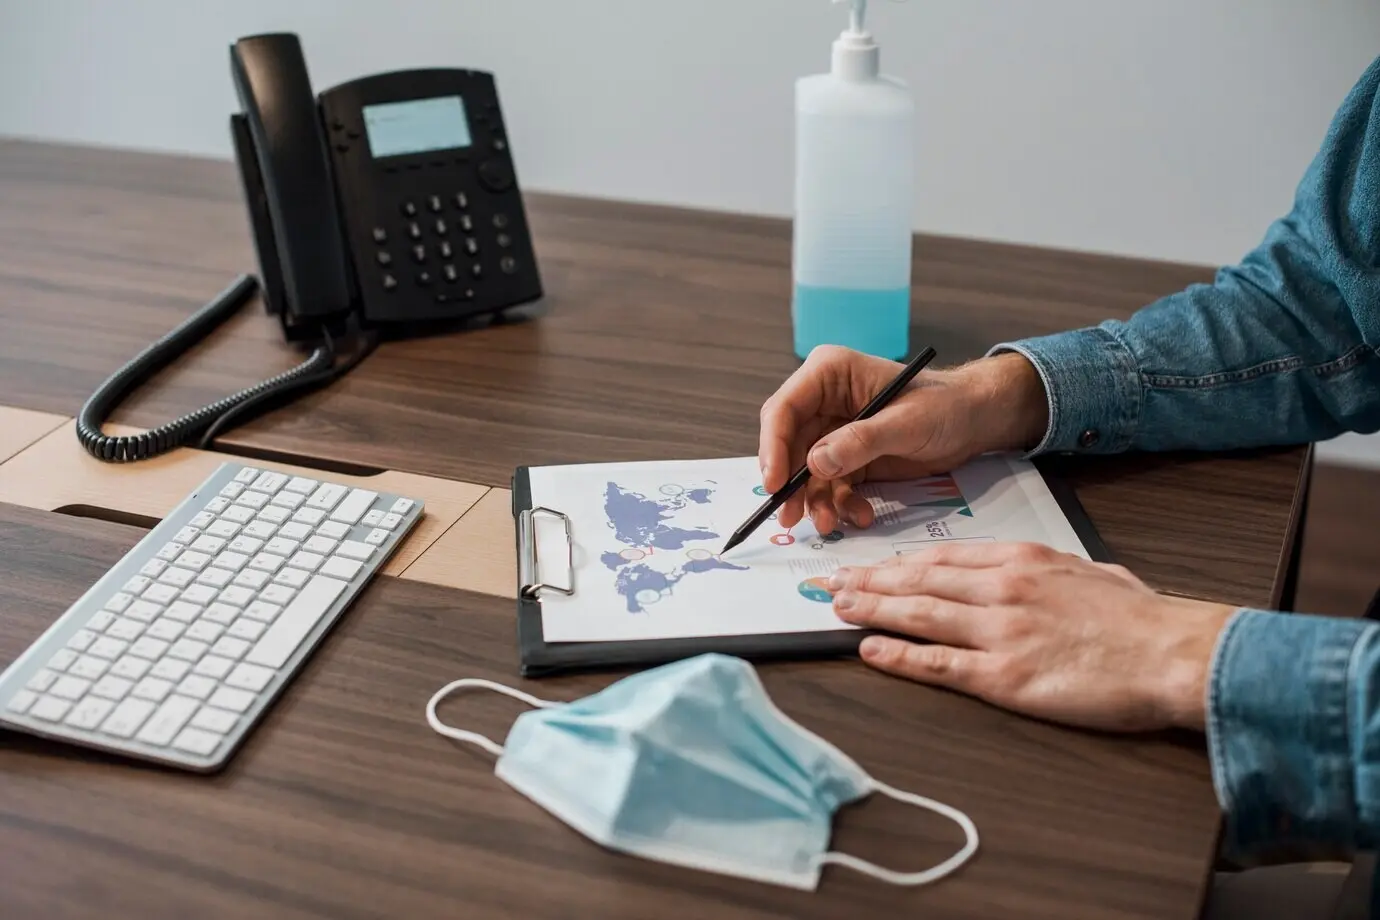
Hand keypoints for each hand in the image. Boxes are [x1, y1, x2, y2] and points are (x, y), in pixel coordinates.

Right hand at [758, 346, 1047, 534]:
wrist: (974, 421)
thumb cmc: (946, 406)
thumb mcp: (906, 422)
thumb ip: (860, 441)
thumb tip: (814, 462)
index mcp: (830, 374)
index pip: (785, 409)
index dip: (773, 446)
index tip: (774, 483)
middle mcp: (824, 401)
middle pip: (788, 445)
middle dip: (790, 483)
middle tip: (789, 516)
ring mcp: (834, 432)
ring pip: (806, 472)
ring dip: (815, 501)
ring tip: (829, 524)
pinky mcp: (847, 458)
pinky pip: (830, 486)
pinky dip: (840, 504)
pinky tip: (860, 515)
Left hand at [828, 542, 1236, 731]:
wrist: (1172, 652)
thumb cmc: (1139, 617)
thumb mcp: (1086, 571)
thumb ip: (1044, 569)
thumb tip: (1022, 571)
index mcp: (1020, 560)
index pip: (941, 558)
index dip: (896, 564)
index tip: (868, 567)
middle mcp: (1001, 589)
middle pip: (917, 582)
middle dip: (867, 582)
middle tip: (828, 583)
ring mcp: (1000, 631)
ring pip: (918, 616)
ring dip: (871, 611)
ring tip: (836, 609)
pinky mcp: (1005, 676)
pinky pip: (939, 664)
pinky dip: (899, 656)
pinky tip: (869, 650)